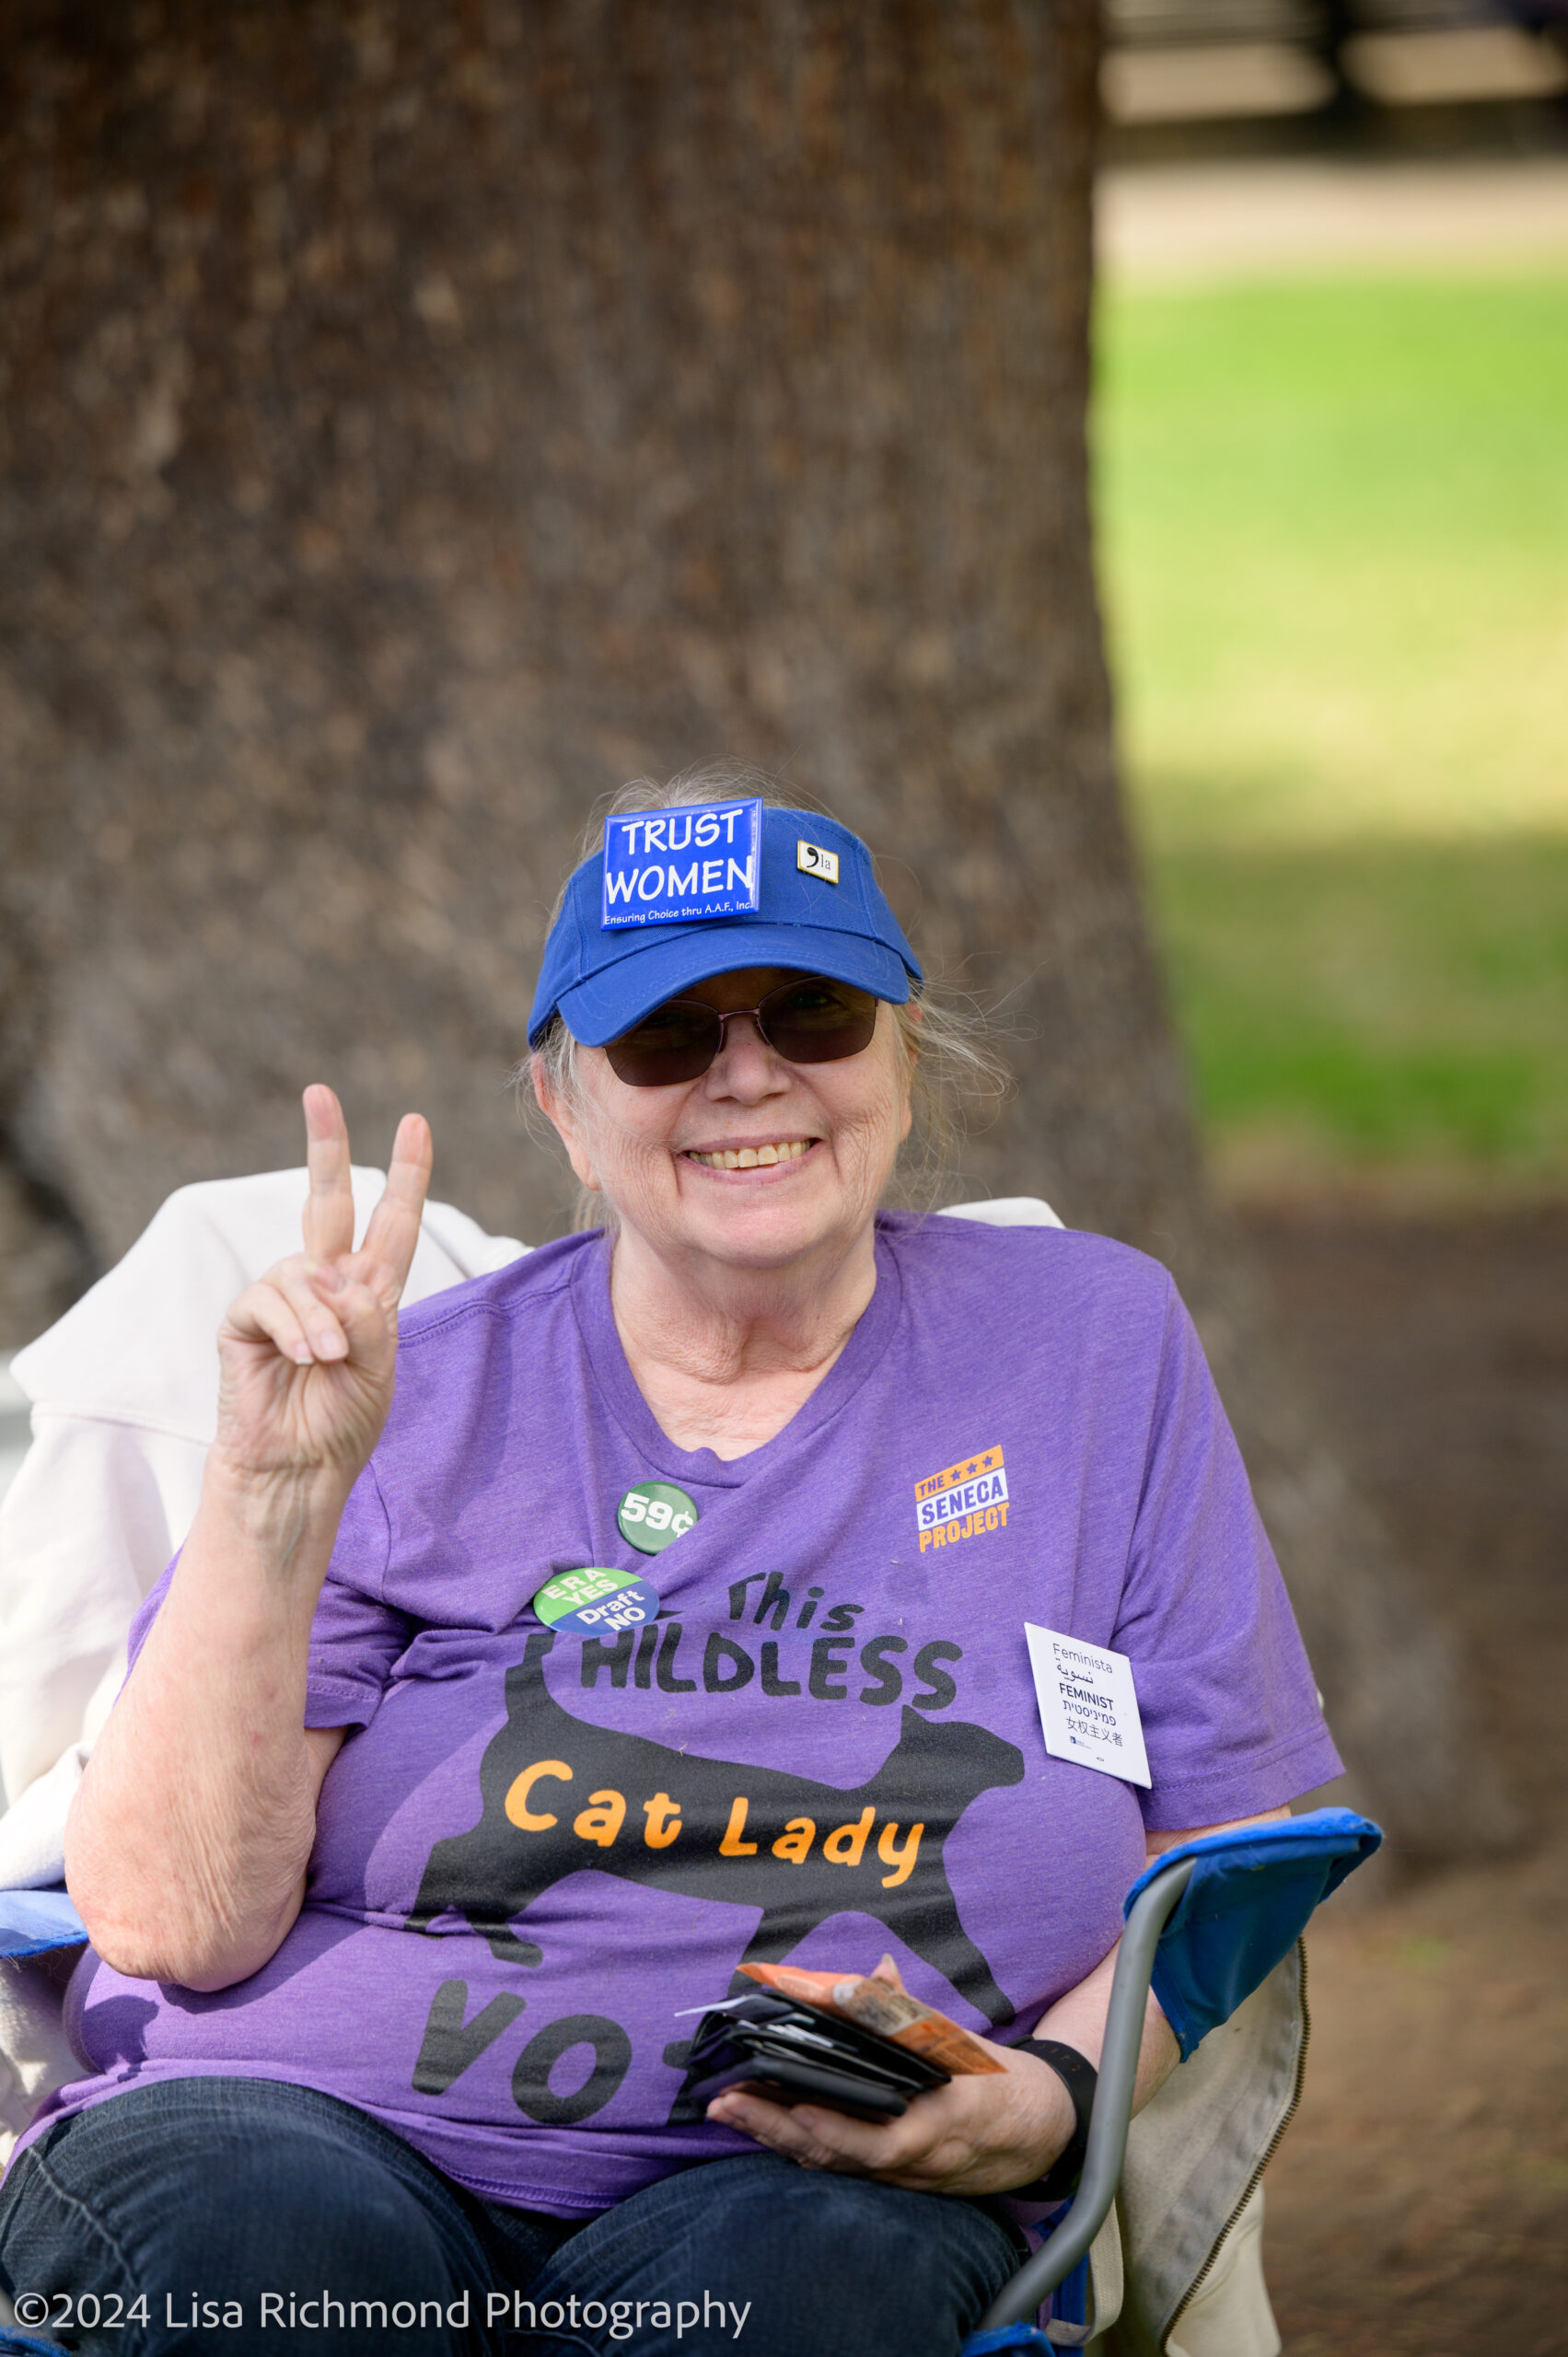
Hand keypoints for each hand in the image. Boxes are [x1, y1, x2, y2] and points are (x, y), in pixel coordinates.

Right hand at [211, 1085, 432, 1493]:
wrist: (298, 1468)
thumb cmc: (342, 1422)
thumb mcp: (379, 1367)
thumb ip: (369, 1317)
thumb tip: (330, 1277)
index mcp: (370, 1291)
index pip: (392, 1222)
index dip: (406, 1175)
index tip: (416, 1124)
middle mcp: (326, 1282)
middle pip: (330, 1201)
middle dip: (325, 1146)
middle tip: (319, 1092)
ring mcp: (283, 1297)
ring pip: (306, 1270)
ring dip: (323, 1320)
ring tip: (328, 1361)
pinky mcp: (245, 1319)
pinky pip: (271, 1299)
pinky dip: (295, 1328)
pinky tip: (304, 1358)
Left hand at [705, 1958, 1074, 2198]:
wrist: (1034, 2134)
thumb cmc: (993, 2080)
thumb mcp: (962, 2042)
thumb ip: (912, 2013)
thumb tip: (876, 1971)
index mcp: (941, 2124)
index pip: (885, 2141)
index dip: (840, 2130)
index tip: (797, 2105)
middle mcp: (914, 2161)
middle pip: (839, 2156)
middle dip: (780, 2130)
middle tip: (727, 2101)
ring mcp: (899, 2176)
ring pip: (829, 2165)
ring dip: (774, 2138)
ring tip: (725, 2108)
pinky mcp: (888, 2178)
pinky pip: (835, 2166)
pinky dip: (794, 2145)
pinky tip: (757, 2125)